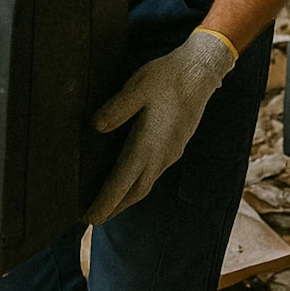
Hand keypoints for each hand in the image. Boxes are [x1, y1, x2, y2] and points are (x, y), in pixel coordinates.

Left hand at [83, 29, 235, 224]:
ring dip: (126, 199)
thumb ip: (117, 108)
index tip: (88, 219)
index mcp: (148, 145)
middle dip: (113, 208)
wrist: (201, 71)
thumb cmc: (166, 77)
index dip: (104, 202)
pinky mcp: (174, 146)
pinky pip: (152, 175)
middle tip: (91, 219)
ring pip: (145, 185)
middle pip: (134, 192)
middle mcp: (161, 156)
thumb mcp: (137, 87)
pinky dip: (137, 186)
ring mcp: (170, 153)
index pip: (122, 183)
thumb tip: (95, 126)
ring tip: (106, 206)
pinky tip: (129, 182)